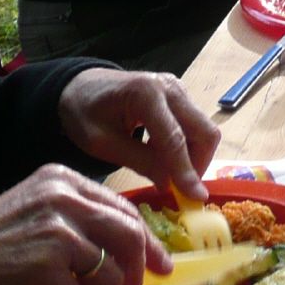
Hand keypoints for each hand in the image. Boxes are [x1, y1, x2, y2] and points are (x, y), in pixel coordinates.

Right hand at [0, 163, 167, 284]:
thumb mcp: (38, 214)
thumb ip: (81, 221)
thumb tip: (134, 249)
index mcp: (63, 180)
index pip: (123, 209)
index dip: (147, 242)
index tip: (161, 266)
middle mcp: (63, 197)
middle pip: (128, 235)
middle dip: (137, 274)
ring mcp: (56, 228)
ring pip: (110, 272)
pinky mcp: (46, 263)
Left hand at [58, 69, 220, 201]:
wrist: (80, 87)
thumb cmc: (84, 113)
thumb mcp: (102, 143)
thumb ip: (138, 161)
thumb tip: (170, 184)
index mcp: (146, 94)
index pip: (175, 139)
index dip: (187, 171)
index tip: (196, 198)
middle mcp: (170, 87)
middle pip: (204, 131)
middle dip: (198, 164)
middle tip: (180, 188)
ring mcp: (178, 89)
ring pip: (204, 130)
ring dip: (193, 156)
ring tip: (164, 170)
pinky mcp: (180, 96)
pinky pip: (194, 126)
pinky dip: (186, 146)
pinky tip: (161, 155)